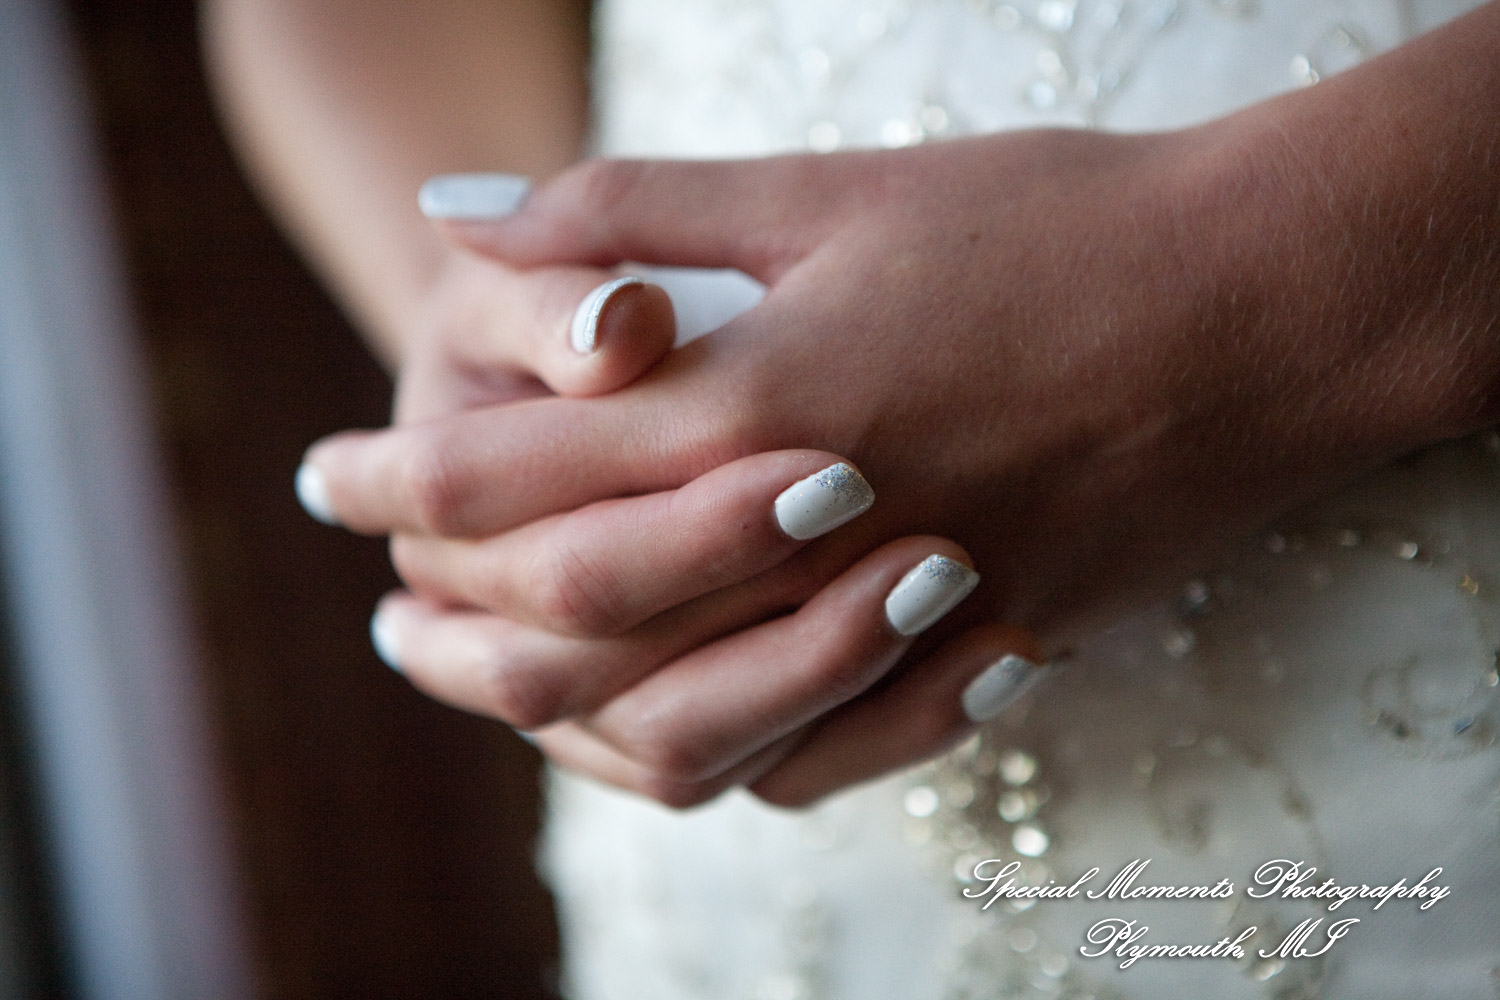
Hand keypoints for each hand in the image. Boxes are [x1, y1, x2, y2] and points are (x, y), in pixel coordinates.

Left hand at [305, 95, 1493, 803]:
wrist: (1264, 306)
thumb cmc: (1056, 222)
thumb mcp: (837, 189)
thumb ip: (632, 205)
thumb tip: (459, 211)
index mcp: (764, 396)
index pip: (519, 467)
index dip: (400, 475)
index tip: (327, 480)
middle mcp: (818, 531)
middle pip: (576, 618)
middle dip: (451, 618)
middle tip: (386, 610)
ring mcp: (907, 617)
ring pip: (687, 723)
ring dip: (566, 717)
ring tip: (501, 683)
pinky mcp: (985, 659)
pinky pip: (823, 759)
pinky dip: (727, 753)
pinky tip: (680, 724)